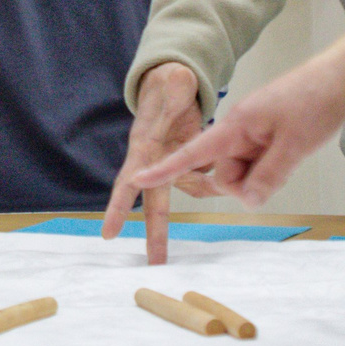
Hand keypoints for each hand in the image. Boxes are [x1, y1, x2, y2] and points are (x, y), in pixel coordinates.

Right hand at [100, 63, 222, 264]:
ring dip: (203, 194)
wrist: (175, 82)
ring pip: (188, 190)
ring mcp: (173, 163)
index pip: (131, 178)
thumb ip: (175, 88)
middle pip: (155, 202)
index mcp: (145, 144)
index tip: (110, 232)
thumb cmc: (169, 83)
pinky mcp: (189, 162)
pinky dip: (218, 177)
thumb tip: (178, 81)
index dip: (121, 205)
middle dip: (155, 234)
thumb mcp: (172, 82)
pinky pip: (206, 177)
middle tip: (155, 264)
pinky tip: (234, 163)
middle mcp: (155, 160)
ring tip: (205, 202)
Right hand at [132, 52, 344, 213]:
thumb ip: (267, 177)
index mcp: (236, 125)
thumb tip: (247, 201)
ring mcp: (255, 132)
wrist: (342, 76)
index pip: (193, 152)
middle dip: (248, 182)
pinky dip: (273, 166)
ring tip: (293, 154)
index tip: (138, 179)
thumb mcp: (294, 146)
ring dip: (265, 174)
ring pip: (246, 170)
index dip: (166, 168)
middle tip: (281, 168)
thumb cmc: (316, 102)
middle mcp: (239, 129)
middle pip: (226, 172)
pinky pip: (260, 162)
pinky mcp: (269, 134)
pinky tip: (294, 151)